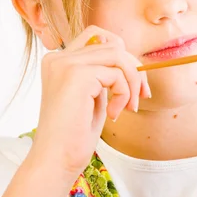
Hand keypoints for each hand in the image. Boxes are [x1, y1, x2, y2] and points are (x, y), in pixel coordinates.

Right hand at [27, 25, 150, 178]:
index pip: (97, 35)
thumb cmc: (74, 136)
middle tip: (141, 97)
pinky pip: (117, 74)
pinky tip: (114, 114)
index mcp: (58, 61)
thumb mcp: (92, 97)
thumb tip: (130, 59)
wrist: (55, 161)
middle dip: (134, 69)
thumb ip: (103, 75)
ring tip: (129, 107)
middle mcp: (58, 58)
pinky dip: (124, 93)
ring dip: (132, 81)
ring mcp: (65, 64)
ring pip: (118, 54)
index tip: (133, 84)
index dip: (121, 54)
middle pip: (112, 43)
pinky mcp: (76, 75)